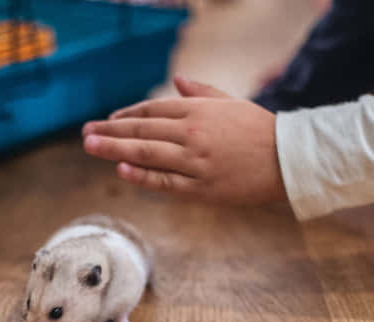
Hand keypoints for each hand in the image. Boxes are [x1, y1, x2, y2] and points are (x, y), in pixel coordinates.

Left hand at [82, 77, 286, 205]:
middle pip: (141, 130)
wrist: (287, 160)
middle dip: (110, 131)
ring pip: (146, 153)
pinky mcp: (201, 189)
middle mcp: (192, 134)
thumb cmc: (259, 130)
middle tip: (86, 133)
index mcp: (198, 111)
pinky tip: (121, 169)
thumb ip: (200, 93)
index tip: (107, 121)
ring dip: (114, 149)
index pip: (151, 111)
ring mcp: (195, 162)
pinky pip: (164, 182)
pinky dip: (142, 175)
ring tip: (91, 146)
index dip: (126, 115)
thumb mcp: (230, 103)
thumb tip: (176, 81)